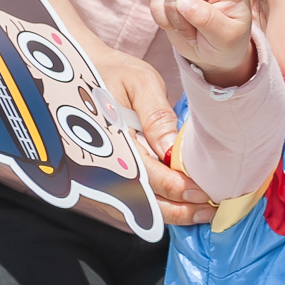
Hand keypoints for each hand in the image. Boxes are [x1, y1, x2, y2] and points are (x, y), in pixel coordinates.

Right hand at [97, 43, 213, 226]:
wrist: (76, 71)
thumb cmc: (112, 72)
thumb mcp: (139, 82)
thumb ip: (156, 116)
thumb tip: (170, 151)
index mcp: (110, 137)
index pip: (145, 175)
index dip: (175, 188)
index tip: (202, 194)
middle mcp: (97, 162)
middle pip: (139, 200)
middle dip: (177, 210)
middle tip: (207, 210)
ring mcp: (92, 175)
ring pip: (131, 208)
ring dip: (166, 213)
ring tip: (198, 212)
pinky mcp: (94, 179)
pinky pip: (123, 203)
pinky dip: (151, 209)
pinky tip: (175, 206)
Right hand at [150, 0, 261, 85]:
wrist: (210, 55)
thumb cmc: (228, 42)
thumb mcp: (228, 37)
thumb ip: (210, 21)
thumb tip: (183, 2)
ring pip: (174, 4)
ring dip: (182, 25)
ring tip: (196, 32)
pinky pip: (158, 9)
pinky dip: (167, 24)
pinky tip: (179, 27)